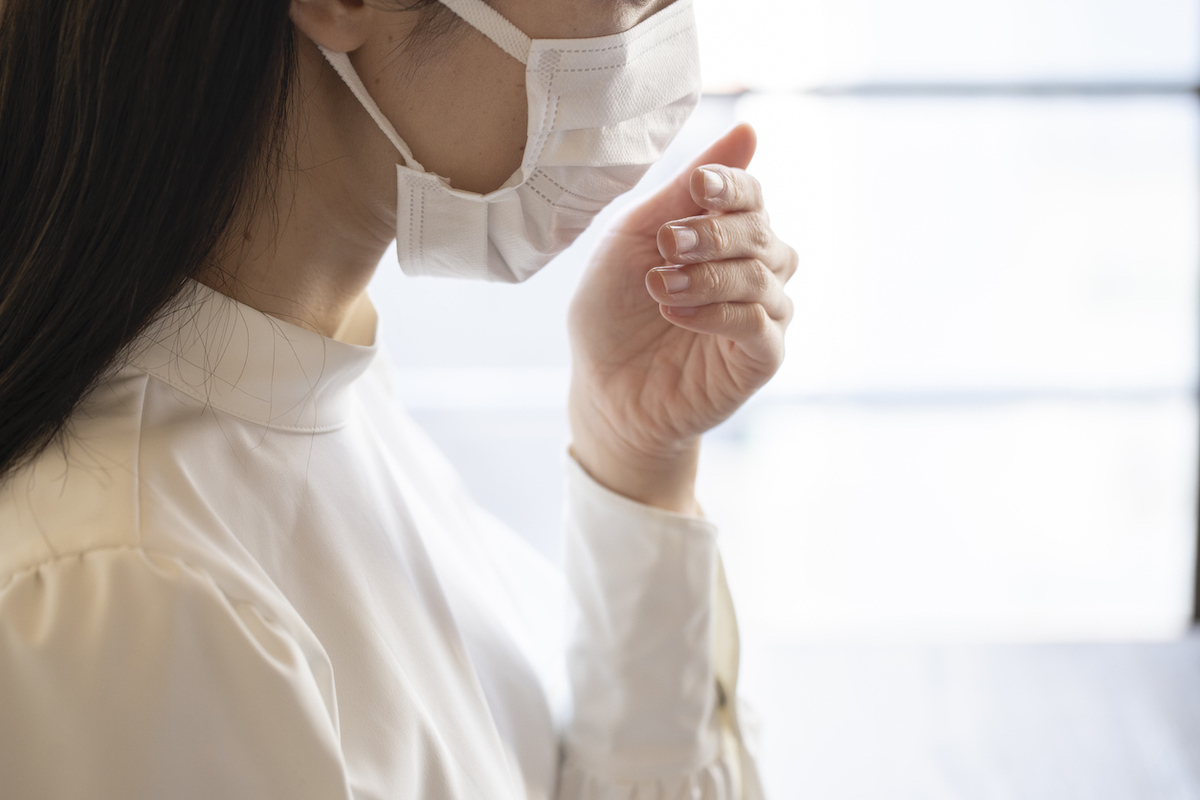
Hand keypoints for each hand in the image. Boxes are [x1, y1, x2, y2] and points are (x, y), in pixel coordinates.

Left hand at [568, 124, 797, 512]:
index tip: (697, 189)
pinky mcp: (762, 358)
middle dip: (714, 232)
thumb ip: (685, 192)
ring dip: (711, 274)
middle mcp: (755, 269)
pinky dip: (719, 313)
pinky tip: (677, 314)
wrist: (604, 391)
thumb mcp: (633, 240)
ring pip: (764, 275)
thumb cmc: (615, 313)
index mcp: (725, 234)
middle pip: (762, 231)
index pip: (752, 194)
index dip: (731, 185)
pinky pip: (760, 323)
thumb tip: (750, 131)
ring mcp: (764, 314)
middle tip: (667, 245)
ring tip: (661, 286)